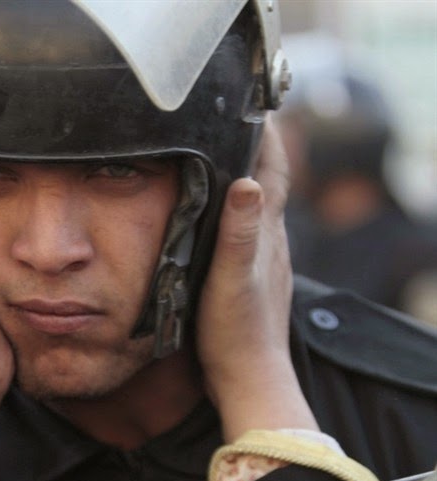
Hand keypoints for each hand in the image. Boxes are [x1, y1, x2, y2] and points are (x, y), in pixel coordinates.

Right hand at [196, 121, 317, 441]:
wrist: (246, 378)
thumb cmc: (235, 332)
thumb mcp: (232, 280)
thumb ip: (240, 233)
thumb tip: (249, 181)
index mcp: (267, 233)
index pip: (274, 169)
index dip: (265, 134)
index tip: (249, 102)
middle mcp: (268, 241)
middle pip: (264, 181)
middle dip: (249, 147)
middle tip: (221, 120)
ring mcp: (259, 259)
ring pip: (251, 206)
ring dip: (238, 177)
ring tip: (211, 156)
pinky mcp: (247, 276)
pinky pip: (240, 230)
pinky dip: (228, 210)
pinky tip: (208, 217)